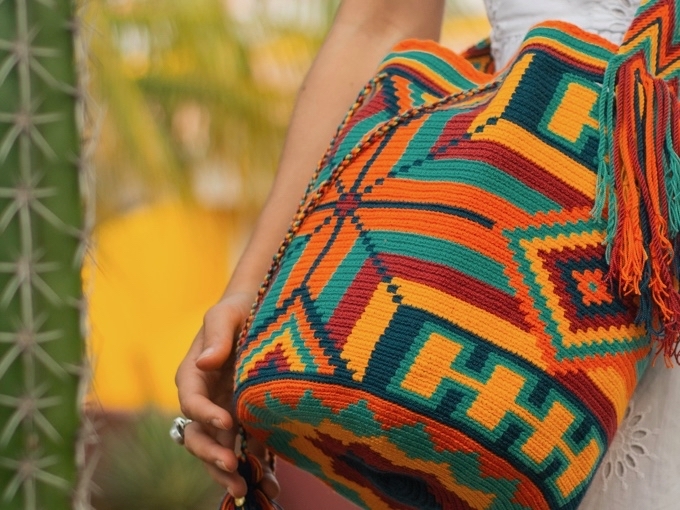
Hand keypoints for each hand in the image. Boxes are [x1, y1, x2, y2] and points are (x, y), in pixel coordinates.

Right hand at [175, 292, 279, 498]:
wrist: (258, 312)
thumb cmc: (237, 310)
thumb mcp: (225, 315)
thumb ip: (217, 336)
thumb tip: (205, 362)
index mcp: (193, 376)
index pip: (192, 403)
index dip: (206, 416)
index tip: (228, 422)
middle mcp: (205, 400)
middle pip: (199, 436)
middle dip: (212, 456)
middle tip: (233, 469)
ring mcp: (224, 413)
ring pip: (220, 449)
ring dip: (231, 472)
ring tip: (249, 491)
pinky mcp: (245, 420)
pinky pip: (246, 448)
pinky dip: (255, 467)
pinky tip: (269, 485)